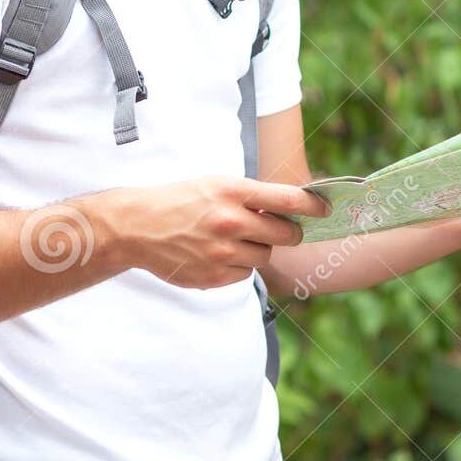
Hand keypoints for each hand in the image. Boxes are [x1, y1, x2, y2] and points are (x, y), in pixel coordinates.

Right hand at [116, 175, 331, 290]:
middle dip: (287, 232)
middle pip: (285, 234)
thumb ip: (251, 196)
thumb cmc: (179, 200)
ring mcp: (222, 252)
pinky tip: (217, 254)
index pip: (289, 200)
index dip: (313, 206)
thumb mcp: (214, 184)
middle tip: (280, 229)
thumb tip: (291, 208)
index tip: (325, 209)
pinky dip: (238, 266)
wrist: (136, 227)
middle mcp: (229, 221)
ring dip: (258, 249)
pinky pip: (245, 274)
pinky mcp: (213, 276)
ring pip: (265, 256)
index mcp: (231, 191)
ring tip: (234, 239)